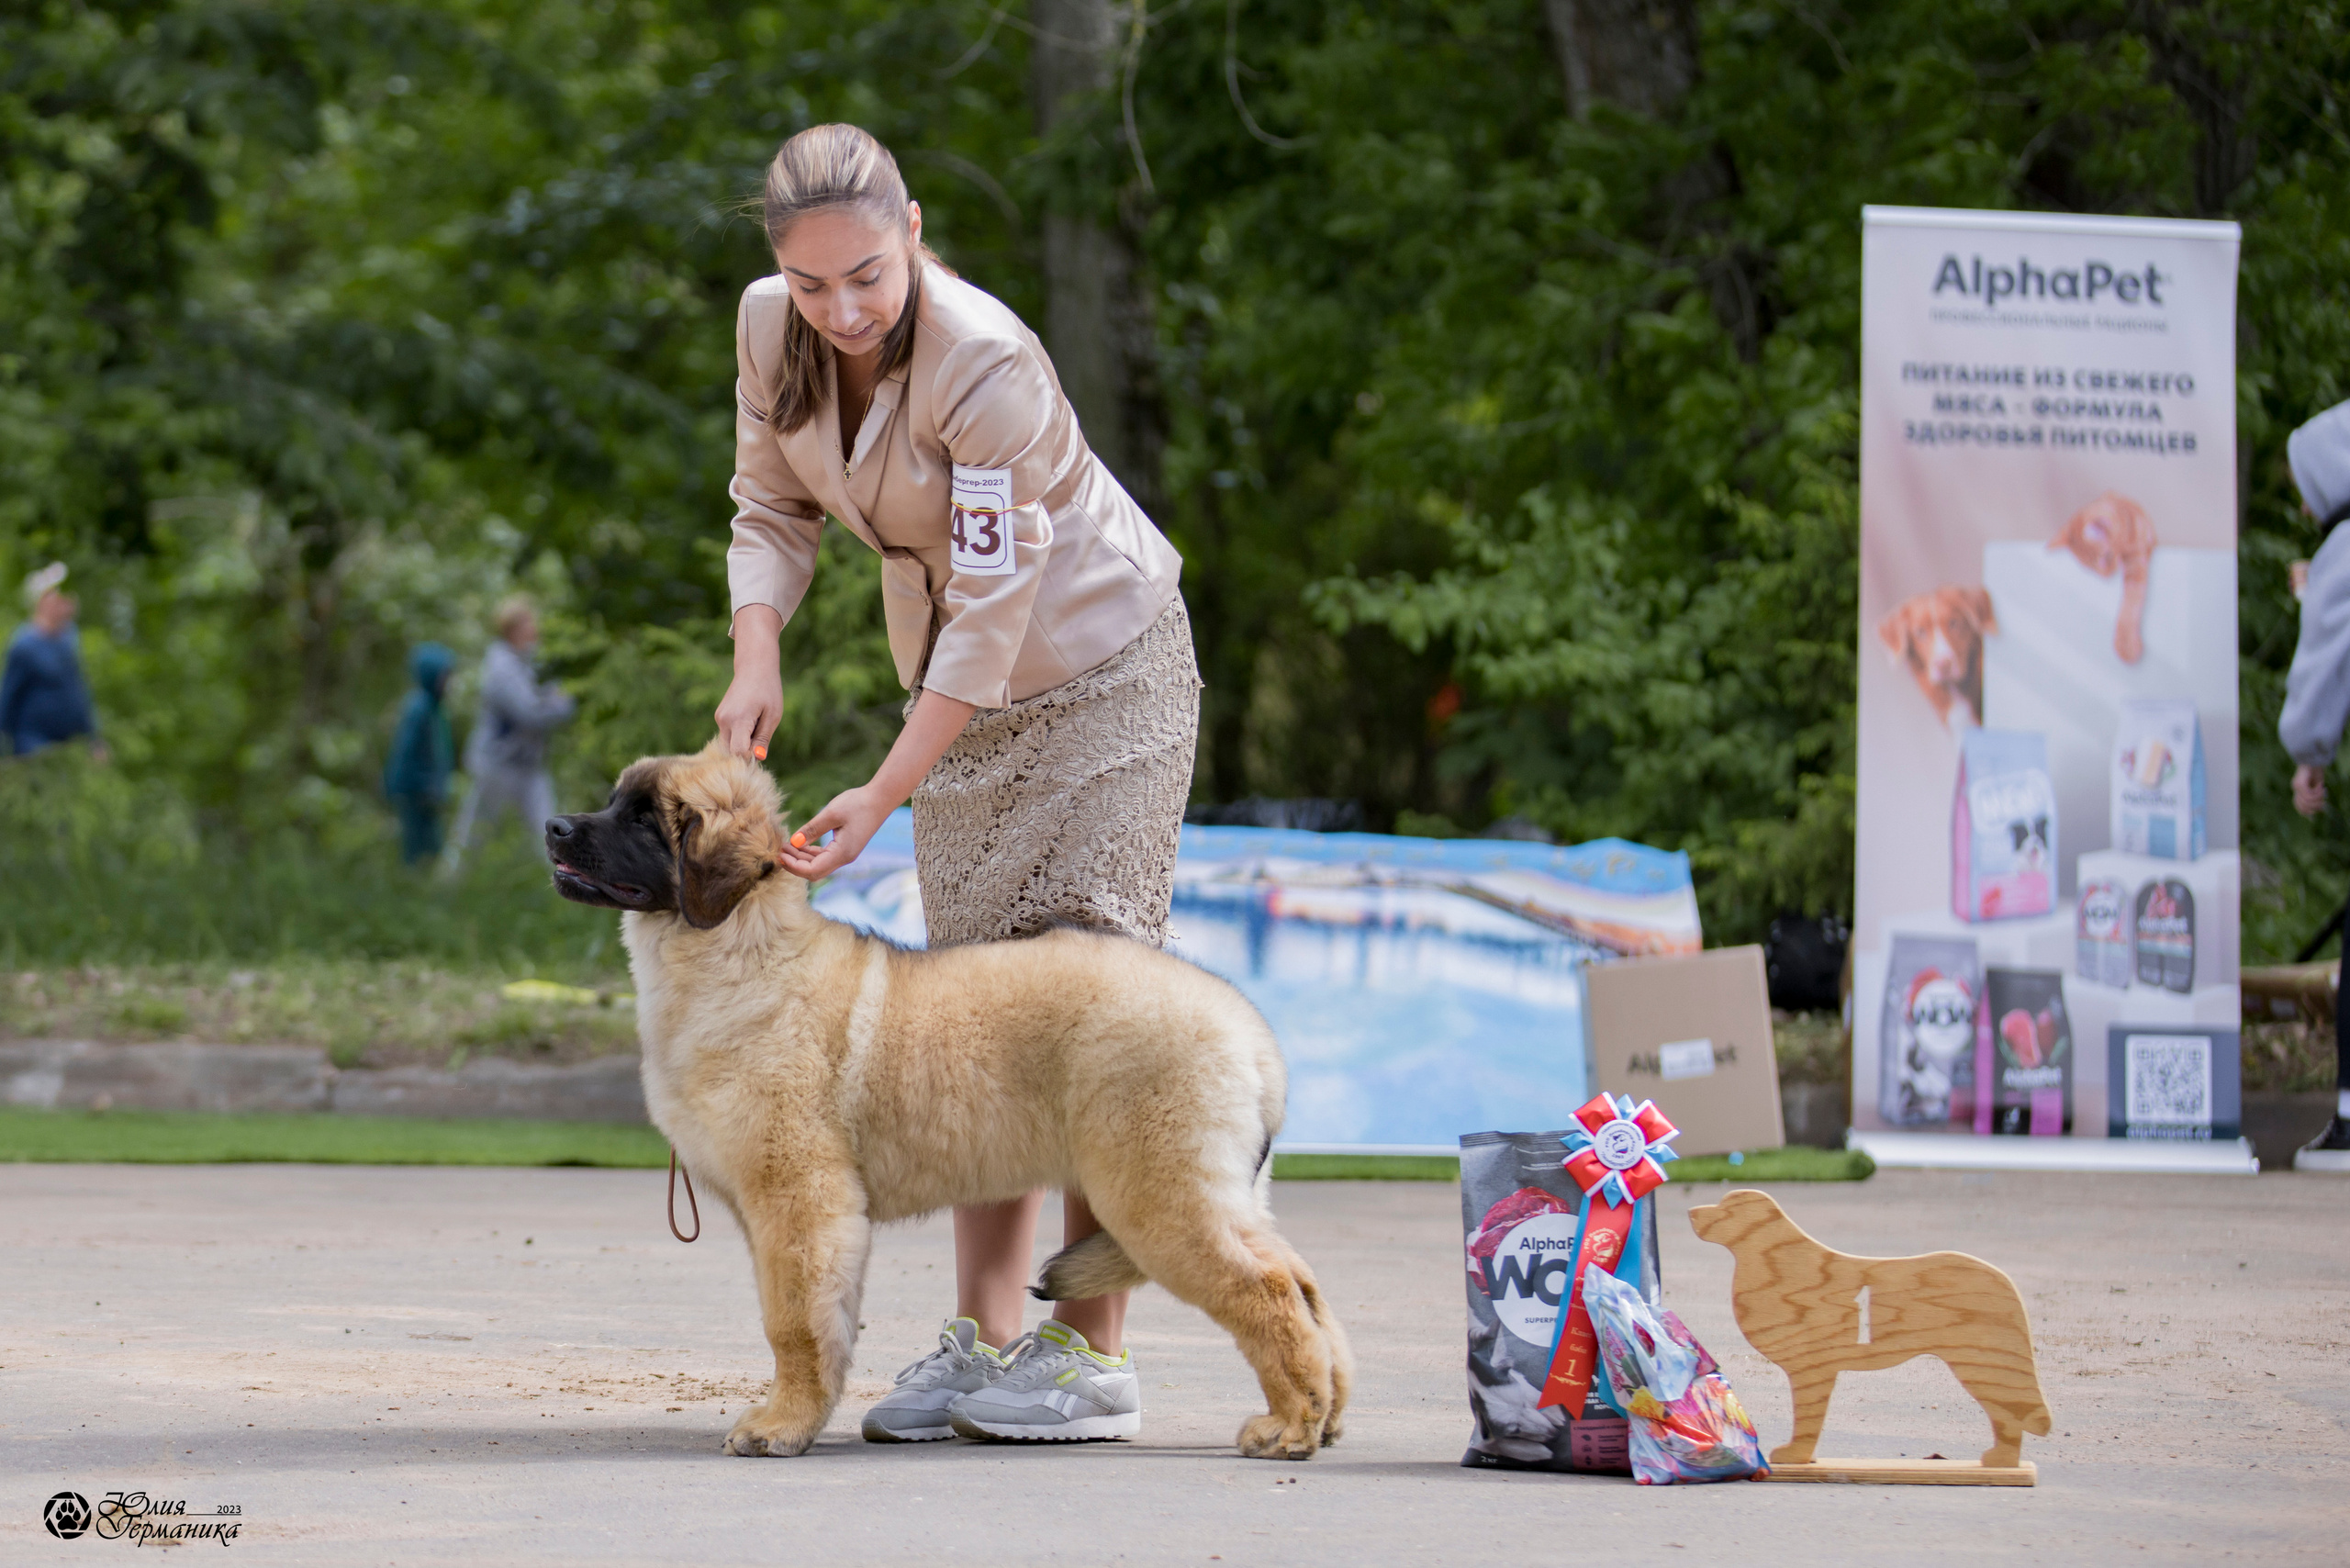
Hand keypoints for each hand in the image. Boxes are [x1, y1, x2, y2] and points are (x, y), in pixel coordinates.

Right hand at [716, 605, 784, 758]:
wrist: (754, 667)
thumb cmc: (768, 690)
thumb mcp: (773, 716)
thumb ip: (763, 739)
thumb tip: (758, 759)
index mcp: (738, 720)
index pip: (738, 752)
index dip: (751, 756)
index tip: (762, 748)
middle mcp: (724, 720)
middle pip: (731, 751)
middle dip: (746, 751)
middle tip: (762, 735)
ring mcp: (719, 718)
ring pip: (729, 744)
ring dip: (743, 743)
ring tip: (757, 725)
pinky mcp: (719, 716)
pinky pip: (728, 735)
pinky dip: (739, 735)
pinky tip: (751, 721)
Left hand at [777, 784, 889, 879]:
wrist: (881, 799)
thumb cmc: (857, 804)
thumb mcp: (831, 813)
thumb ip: (811, 829)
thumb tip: (794, 842)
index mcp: (842, 853)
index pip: (812, 870)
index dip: (794, 866)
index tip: (780, 855)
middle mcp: (844, 858)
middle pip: (815, 872)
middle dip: (795, 864)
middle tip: (780, 851)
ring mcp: (846, 854)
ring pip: (819, 865)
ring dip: (802, 858)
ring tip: (786, 845)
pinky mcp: (846, 847)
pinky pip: (825, 856)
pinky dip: (811, 853)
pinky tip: (800, 843)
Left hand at [2295, 764, 2327, 817]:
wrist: (2313, 758)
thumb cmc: (2316, 770)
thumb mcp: (2316, 784)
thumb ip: (2315, 794)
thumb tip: (2320, 808)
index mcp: (2297, 789)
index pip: (2299, 806)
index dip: (2307, 812)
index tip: (2318, 811)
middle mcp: (2295, 788)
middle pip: (2303, 806)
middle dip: (2315, 806)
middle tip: (2324, 800)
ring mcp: (2296, 786)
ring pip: (2307, 801)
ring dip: (2318, 798)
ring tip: (2323, 791)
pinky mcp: (2300, 783)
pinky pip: (2309, 794)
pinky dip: (2317, 792)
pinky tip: (2321, 785)